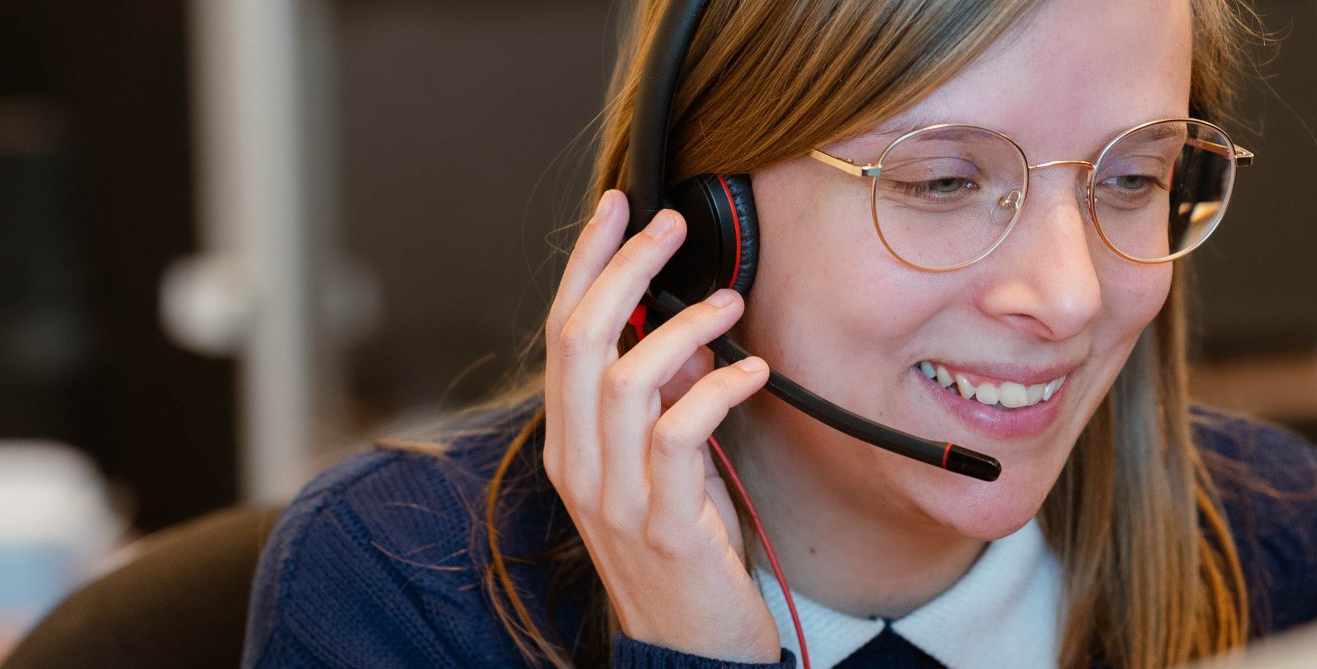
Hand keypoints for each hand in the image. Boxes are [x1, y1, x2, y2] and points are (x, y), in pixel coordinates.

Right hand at [542, 189, 778, 662]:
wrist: (689, 653)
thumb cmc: (683, 557)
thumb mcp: (665, 468)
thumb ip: (661, 401)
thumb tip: (678, 327)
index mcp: (570, 444)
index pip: (562, 332)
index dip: (587, 262)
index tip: (619, 206)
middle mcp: (580, 465)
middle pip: (580, 340)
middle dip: (623, 269)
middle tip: (671, 227)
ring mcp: (616, 498)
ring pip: (625, 379)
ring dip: (681, 327)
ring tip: (730, 305)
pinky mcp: (664, 525)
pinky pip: (678, 435)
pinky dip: (717, 391)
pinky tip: (753, 373)